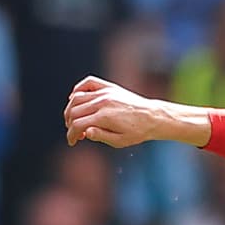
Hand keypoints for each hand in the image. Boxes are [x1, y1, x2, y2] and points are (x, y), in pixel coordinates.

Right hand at [64, 75, 188, 147]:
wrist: (154, 117)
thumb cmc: (139, 132)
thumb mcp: (120, 141)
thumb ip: (101, 137)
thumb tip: (85, 132)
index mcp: (104, 117)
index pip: (77, 125)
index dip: (71, 135)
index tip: (72, 141)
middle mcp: (102, 102)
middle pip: (74, 112)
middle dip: (70, 124)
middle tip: (76, 133)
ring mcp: (105, 93)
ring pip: (76, 98)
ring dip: (71, 110)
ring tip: (75, 120)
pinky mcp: (110, 87)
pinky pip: (88, 82)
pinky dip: (78, 89)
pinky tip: (75, 98)